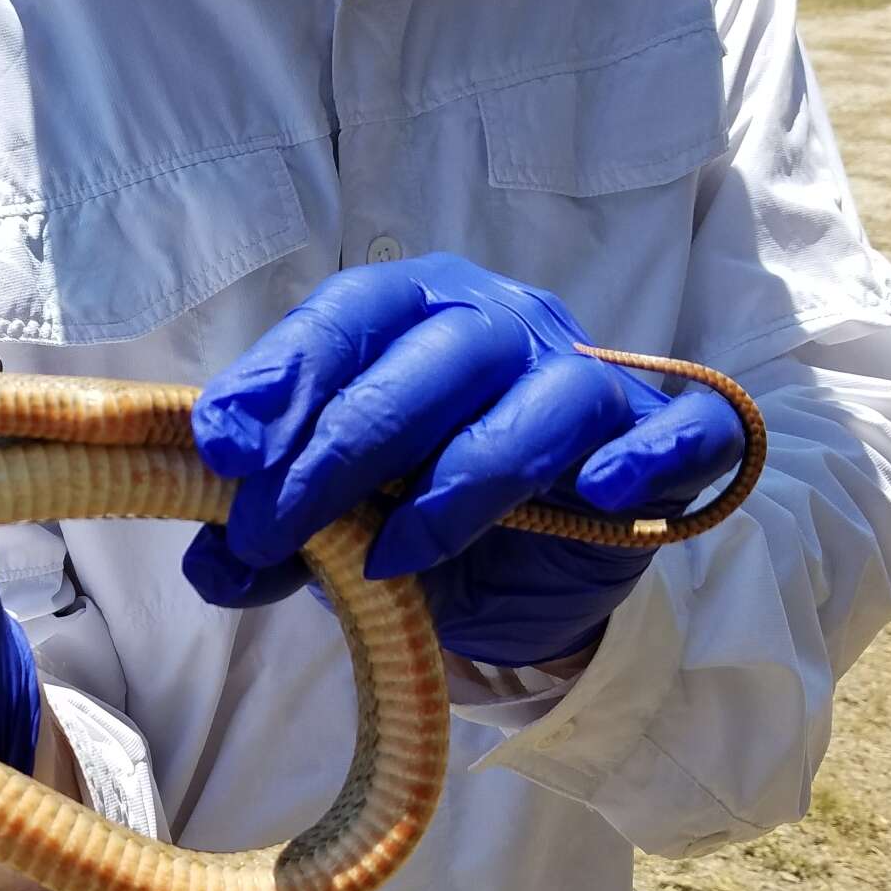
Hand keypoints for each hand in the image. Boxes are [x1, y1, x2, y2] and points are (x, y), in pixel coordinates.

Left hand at [181, 254, 744, 668]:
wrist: (521, 578)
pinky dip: (645, 456)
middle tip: (270, 531)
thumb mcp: (326, 531)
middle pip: (431, 358)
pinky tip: (601, 491)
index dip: (283, 378)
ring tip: (389, 558)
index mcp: (411, 313)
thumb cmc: (412, 517)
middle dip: (338, 449)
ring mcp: (585, 378)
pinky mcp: (656, 444)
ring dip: (455, 483)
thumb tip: (212, 564)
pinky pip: (678, 430)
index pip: (347, 316)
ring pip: (537, 403)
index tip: (221, 450)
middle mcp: (500, 324)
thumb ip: (268, 538)